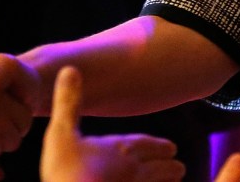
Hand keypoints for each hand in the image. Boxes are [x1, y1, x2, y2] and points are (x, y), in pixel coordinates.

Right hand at [40, 66, 185, 181]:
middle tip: (179, 167)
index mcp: (121, 150)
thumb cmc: (65, 174)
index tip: (171, 148)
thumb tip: (70, 69)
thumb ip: (68, 104)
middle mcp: (135, 172)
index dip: (158, 147)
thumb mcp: (60, 135)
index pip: (147, 145)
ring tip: (175, 180)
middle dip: (169, 166)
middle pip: (161, 168)